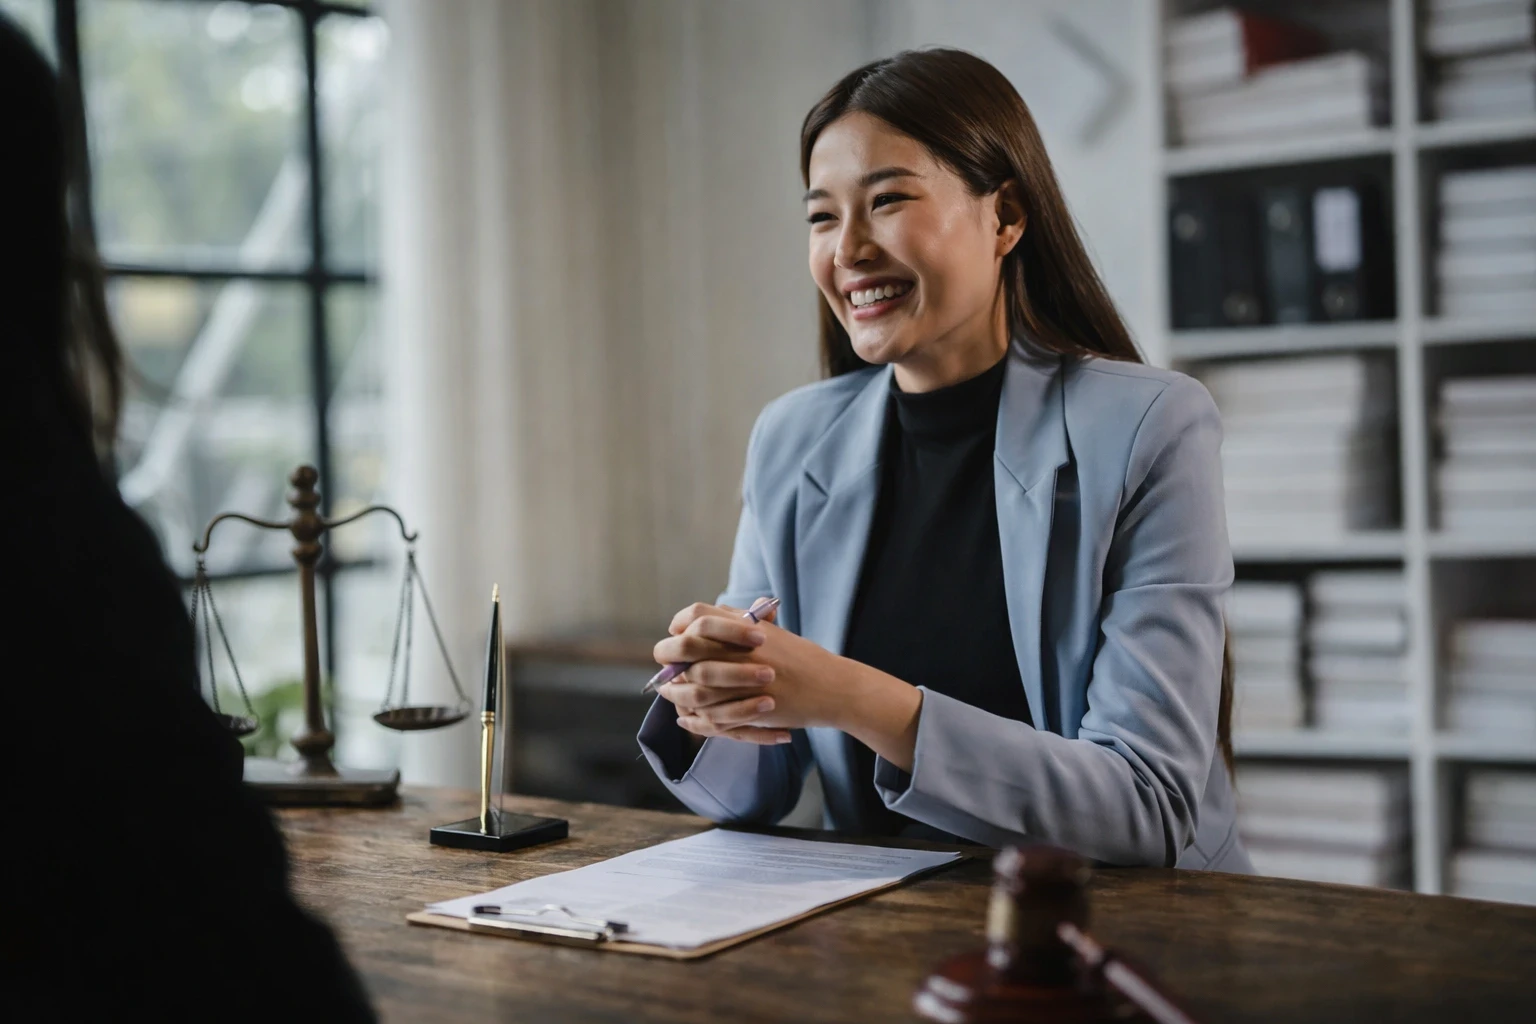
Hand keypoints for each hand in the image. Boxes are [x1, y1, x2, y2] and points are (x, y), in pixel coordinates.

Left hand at [652, 598, 924, 769]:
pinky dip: (696, 718)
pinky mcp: (750, 706)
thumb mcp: (772, 632)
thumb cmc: (803, 659)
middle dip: (670, 660)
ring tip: (668, 694)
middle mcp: (741, 647)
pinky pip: (712, 713)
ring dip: (676, 692)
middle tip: (664, 670)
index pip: (696, 615)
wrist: (832, 687)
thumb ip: (739, 623)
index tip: (676, 635)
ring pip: (694, 685)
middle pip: (687, 648)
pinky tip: (686, 718)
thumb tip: (703, 619)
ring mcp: (745, 678)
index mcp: (745, 625)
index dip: (680, 625)